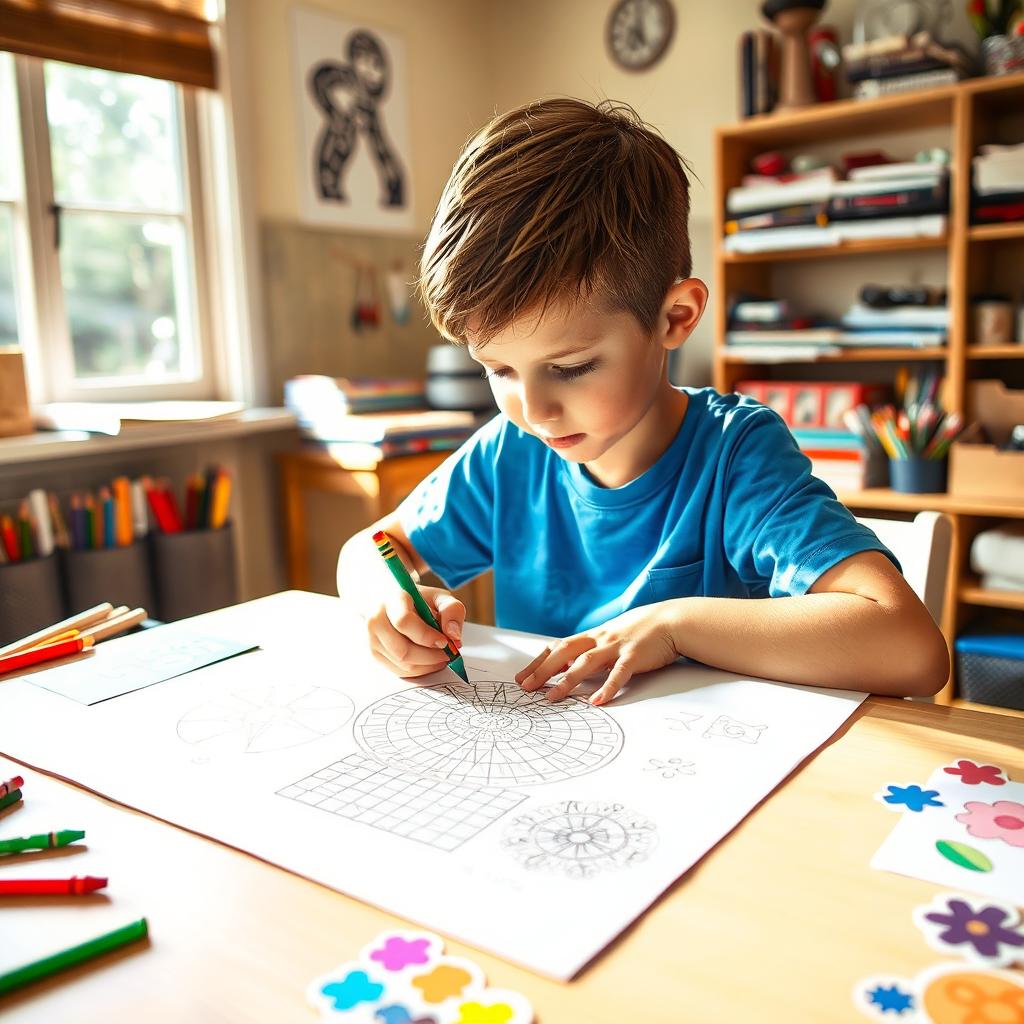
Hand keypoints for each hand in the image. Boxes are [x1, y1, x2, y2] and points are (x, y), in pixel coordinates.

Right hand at [367, 585, 464, 677]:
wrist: (395, 603)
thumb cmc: (418, 600)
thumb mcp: (439, 597)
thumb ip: (451, 610)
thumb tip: (453, 636)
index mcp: (391, 599)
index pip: (404, 622)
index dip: (427, 636)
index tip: (445, 641)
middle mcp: (376, 620)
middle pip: (403, 650)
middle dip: (431, 656)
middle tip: (448, 652)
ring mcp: (372, 639)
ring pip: (402, 663)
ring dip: (428, 665)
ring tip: (441, 656)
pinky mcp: (375, 654)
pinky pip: (399, 671)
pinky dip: (420, 670)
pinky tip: (430, 661)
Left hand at [515, 602, 679, 705]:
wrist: (672, 620)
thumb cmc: (642, 631)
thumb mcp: (613, 636)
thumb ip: (593, 649)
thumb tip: (570, 666)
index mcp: (594, 635)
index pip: (559, 647)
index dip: (539, 661)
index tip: (522, 676)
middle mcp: (601, 638)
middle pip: (565, 652)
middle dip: (543, 670)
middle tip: (525, 687)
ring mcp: (617, 646)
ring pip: (586, 662)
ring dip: (567, 680)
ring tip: (552, 697)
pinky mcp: (635, 655)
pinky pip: (619, 673)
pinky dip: (607, 687)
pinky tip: (597, 701)